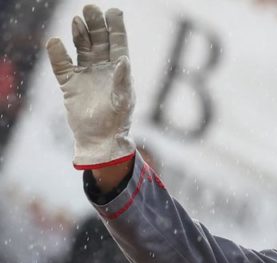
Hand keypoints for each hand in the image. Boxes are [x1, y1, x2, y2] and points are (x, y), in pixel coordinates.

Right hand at [47, 5, 135, 170]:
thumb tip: (124, 60)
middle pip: (98, 41)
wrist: (100, 139)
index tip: (113, 11)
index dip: (115, 27)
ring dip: (78, 34)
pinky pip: (61, 65)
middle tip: (90, 9)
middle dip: (95, 25)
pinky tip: (55, 43)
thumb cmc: (117, 121)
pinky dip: (58, 54)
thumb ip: (123, 80)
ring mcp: (85, 74)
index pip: (118, 43)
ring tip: (77, 21)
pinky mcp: (69, 83)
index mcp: (119, 70)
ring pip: (81, 48)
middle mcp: (102, 68)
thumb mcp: (124, 100)